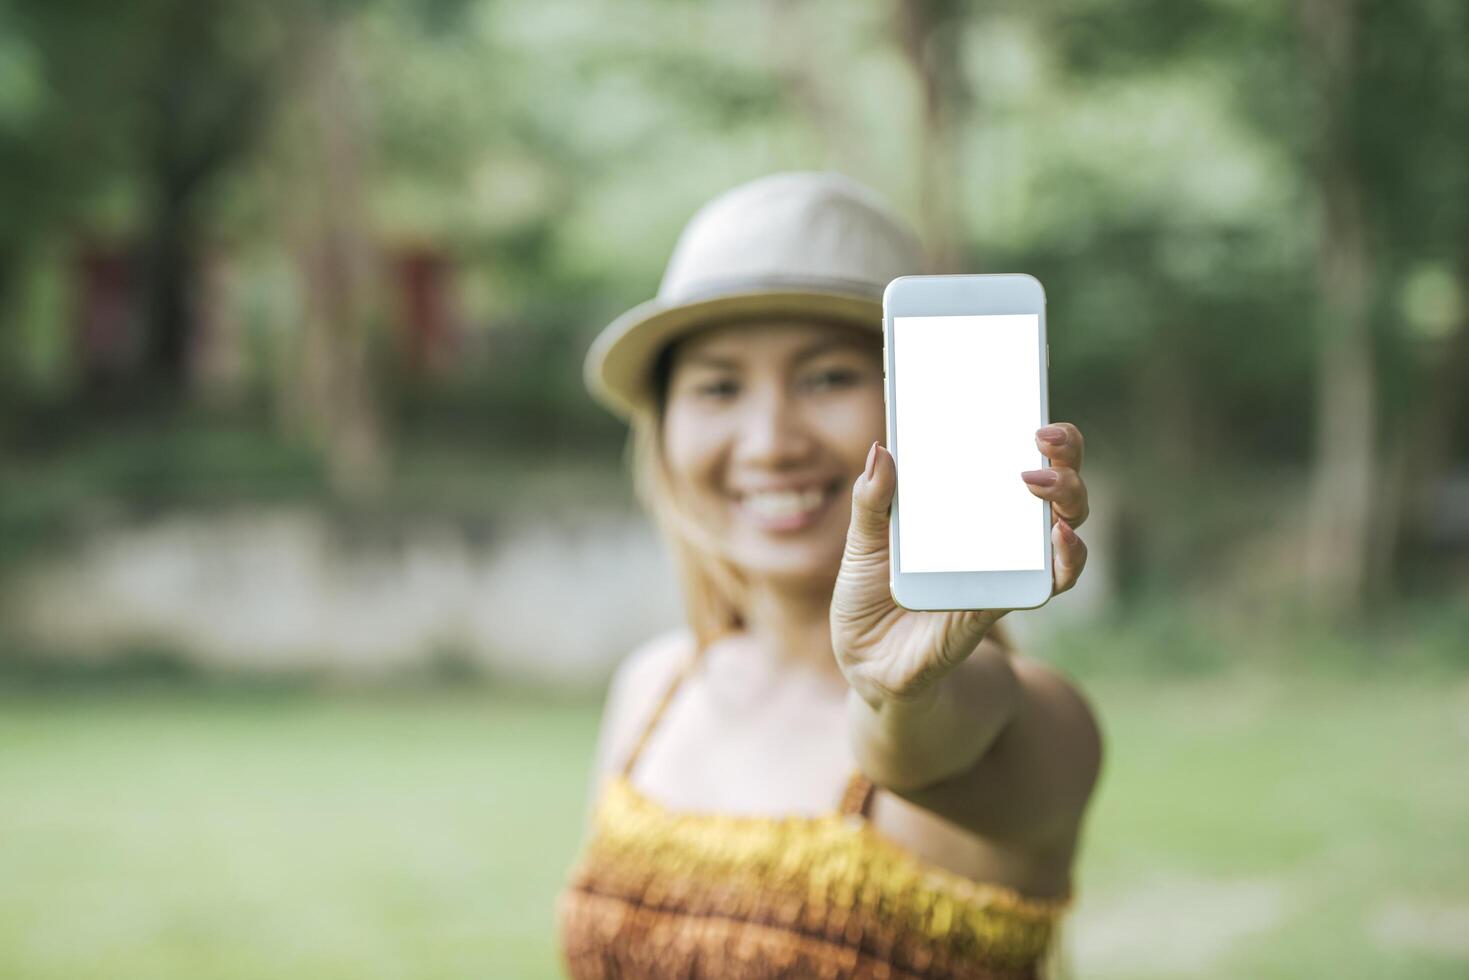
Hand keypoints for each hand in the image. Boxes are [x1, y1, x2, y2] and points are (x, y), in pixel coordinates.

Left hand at [830, 423, 1089, 706]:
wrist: (868, 665)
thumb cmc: (869, 597)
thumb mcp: (862, 543)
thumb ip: (872, 501)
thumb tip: (883, 449)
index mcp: (966, 506)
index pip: (1014, 457)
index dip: (1035, 431)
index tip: (1032, 403)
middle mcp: (998, 533)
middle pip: (1056, 485)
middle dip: (1065, 454)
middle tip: (1044, 435)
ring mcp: (1007, 568)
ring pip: (1065, 527)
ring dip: (1067, 500)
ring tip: (1042, 483)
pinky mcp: (1003, 605)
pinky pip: (1048, 581)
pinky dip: (1061, 560)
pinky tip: (1058, 541)